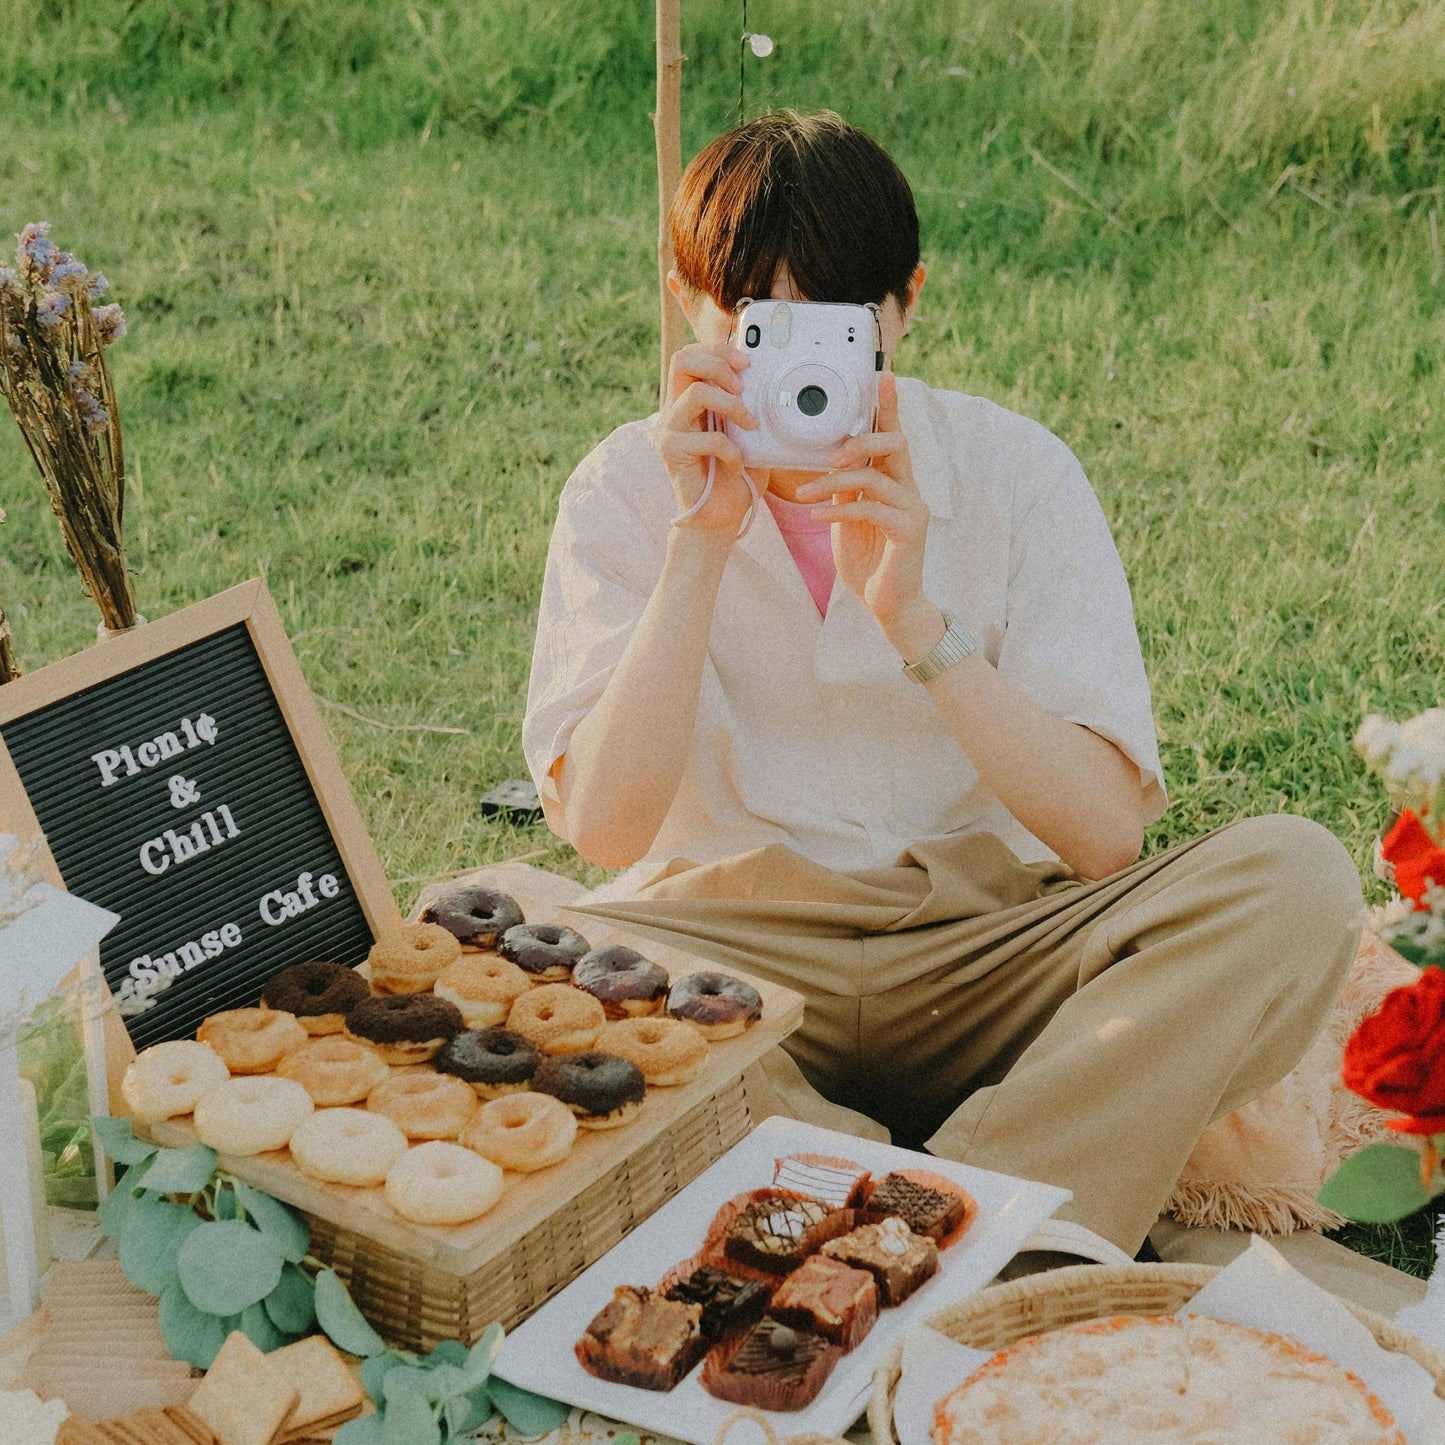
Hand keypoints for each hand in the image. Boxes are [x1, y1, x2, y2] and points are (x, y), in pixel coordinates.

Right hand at [657, 342, 755, 534]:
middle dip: (719, 364)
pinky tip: (739, 467)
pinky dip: (732, 451)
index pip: (691, 356)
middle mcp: (673, 411)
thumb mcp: (749, 435)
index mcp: (688, 402)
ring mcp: (669, 431)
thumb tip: (776, 380)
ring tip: (750, 426)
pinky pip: (709, 438)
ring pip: (697, 393)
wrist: (719, 519)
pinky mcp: (672, 453)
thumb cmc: (736, 477)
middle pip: (683, 360)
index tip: (747, 363)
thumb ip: (751, 407)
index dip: (718, 350)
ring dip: (732, 405)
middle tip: (743, 387)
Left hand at [795, 372, 940, 653]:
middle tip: (828, 455)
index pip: (893, 436)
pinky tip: (818, 516)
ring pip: (875, 477)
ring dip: (834, 482)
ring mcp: (913, 510)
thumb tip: (827, 463)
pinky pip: (870, 508)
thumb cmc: (868, 561)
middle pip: (893, 444)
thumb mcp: (847, 519)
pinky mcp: (909, 532)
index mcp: (895, 482)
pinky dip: (838, 510)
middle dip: (859, 441)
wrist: (888, 605)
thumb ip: (844, 490)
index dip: (888, 406)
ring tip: (806, 493)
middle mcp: (909, 490)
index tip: (881, 376)